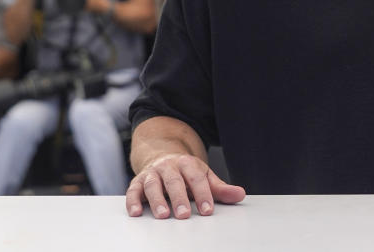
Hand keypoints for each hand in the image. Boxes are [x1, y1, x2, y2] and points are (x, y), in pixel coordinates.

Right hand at [126, 153, 245, 218]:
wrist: (161, 157)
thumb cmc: (185, 172)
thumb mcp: (204, 177)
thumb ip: (220, 188)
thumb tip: (240, 195)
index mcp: (188, 163)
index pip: (197, 178)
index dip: (203, 194)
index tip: (207, 210)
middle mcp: (169, 166)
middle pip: (174, 181)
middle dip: (180, 198)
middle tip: (184, 215)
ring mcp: (152, 173)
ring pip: (153, 185)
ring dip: (157, 200)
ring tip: (163, 215)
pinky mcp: (137, 182)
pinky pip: (133, 190)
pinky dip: (133, 201)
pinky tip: (137, 213)